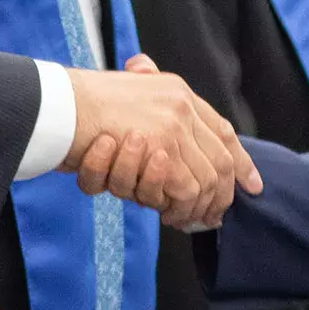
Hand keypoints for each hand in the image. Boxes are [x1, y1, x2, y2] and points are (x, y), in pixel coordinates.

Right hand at [62, 54, 262, 229]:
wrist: (56, 107)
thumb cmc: (78, 109)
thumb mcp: (121, 98)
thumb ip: (146, 105)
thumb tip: (160, 132)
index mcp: (176, 91)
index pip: (222, 130)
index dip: (240, 161)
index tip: (252, 185)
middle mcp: (181, 106)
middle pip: (220, 160)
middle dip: (221, 196)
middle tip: (211, 219)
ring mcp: (173, 127)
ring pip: (205, 181)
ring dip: (193, 207)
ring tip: (177, 218)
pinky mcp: (161, 150)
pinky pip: (184, 191)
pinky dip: (176, 208)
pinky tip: (163, 213)